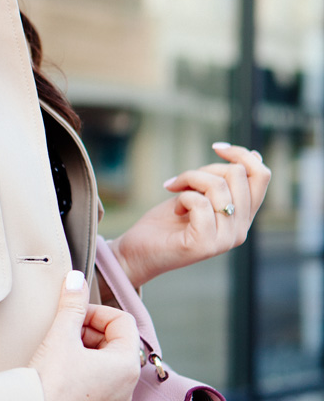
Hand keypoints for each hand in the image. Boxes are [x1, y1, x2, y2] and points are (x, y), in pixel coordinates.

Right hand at [29, 271, 140, 400]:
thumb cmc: (47, 384)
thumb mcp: (60, 336)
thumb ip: (72, 304)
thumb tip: (76, 279)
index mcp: (126, 364)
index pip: (122, 321)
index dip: (96, 311)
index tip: (72, 314)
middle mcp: (126, 388)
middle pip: (116, 345)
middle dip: (90, 332)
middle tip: (63, 332)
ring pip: (106, 368)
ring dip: (85, 354)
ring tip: (58, 354)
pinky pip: (96, 390)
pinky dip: (82, 377)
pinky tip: (57, 378)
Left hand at [112, 143, 270, 287]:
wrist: (139, 252)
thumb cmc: (166, 222)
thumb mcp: (200, 193)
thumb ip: (225, 180)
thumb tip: (253, 154)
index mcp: (243, 218)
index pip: (262, 176)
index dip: (241, 155)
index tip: (217, 148)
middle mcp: (240, 231)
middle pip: (238, 175)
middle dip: (205, 169)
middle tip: (182, 181)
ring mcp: (225, 240)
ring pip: (218, 186)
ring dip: (189, 180)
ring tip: (175, 192)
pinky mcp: (206, 245)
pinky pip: (200, 203)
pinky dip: (182, 198)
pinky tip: (175, 210)